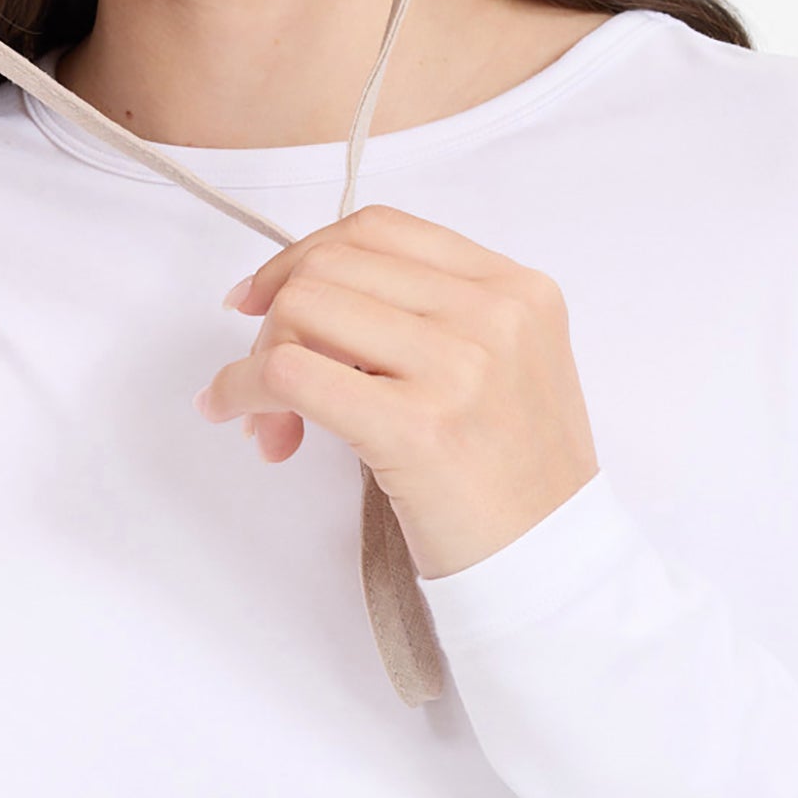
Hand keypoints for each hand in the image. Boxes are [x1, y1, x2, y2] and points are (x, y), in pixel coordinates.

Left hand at [193, 203, 600, 580]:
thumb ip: (429, 312)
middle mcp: (493, 313)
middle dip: (276, 316)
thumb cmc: (516, 477)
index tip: (265, 294)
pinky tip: (245, 420)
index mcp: (515, 287)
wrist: (553, 568)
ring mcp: (459, 367)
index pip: (379, 229)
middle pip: (331, 266)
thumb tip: (304, 295)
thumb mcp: (506, 362)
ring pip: (302, 310)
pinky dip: (244, 391)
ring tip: (268, 419)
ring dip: (257, 360)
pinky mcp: (417, 428)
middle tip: (265, 376)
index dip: (304, 254)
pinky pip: (289, 375)